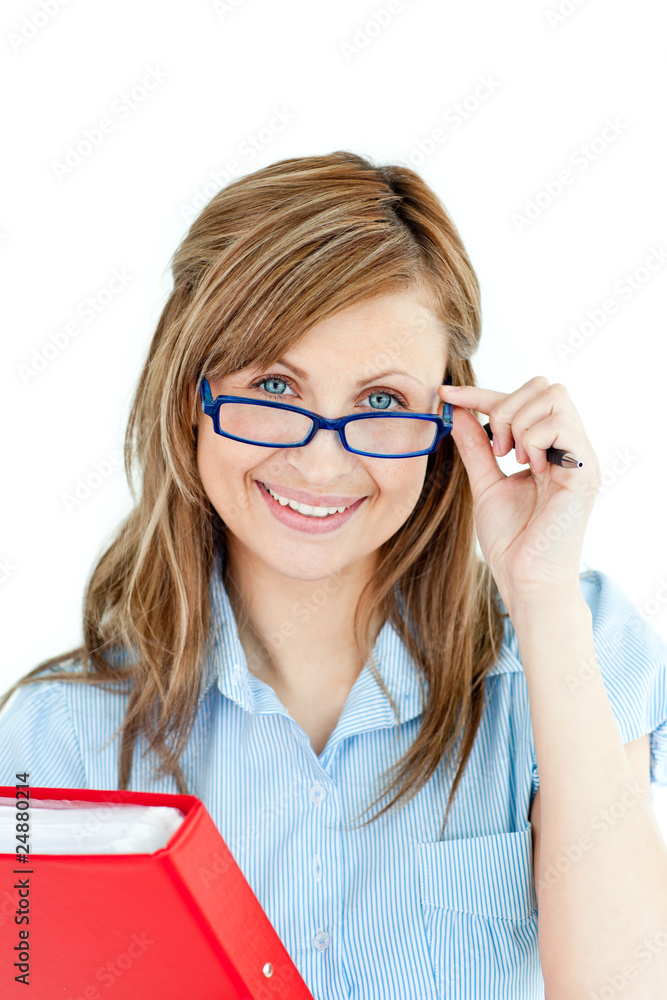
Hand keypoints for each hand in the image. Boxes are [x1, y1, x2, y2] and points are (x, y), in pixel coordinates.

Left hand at [438, 377, 601, 609]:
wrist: (525, 579)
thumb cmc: (511, 541)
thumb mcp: (485, 484)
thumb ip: (475, 447)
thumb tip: (457, 411)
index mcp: (549, 449)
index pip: (521, 400)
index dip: (481, 394)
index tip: (447, 394)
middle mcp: (569, 448)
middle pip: (544, 386)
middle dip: (506, 407)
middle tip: (497, 449)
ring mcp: (581, 456)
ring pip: (553, 397)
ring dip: (520, 424)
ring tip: (513, 459)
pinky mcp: (586, 471)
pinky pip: (560, 425)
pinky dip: (534, 439)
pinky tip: (532, 469)